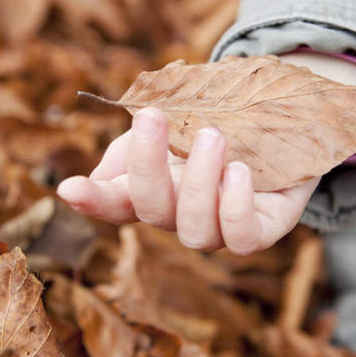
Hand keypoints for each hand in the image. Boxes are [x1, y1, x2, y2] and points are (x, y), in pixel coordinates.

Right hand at [56, 107, 318, 253]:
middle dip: (147, 166)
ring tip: (213, 136)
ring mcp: (221, 228)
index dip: (91, 202)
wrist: (285, 119)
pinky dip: (237, 208)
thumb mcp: (174, 123)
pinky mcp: (264, 230)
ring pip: (196, 231)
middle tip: (153, 116)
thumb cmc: (220, 123)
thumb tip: (92, 182)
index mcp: (154, 189)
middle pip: (152, 211)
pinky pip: (243, 240)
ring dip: (200, 182)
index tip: (70, 188)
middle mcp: (182, 216)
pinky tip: (240, 171)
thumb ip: (135, 147)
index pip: (113, 205)